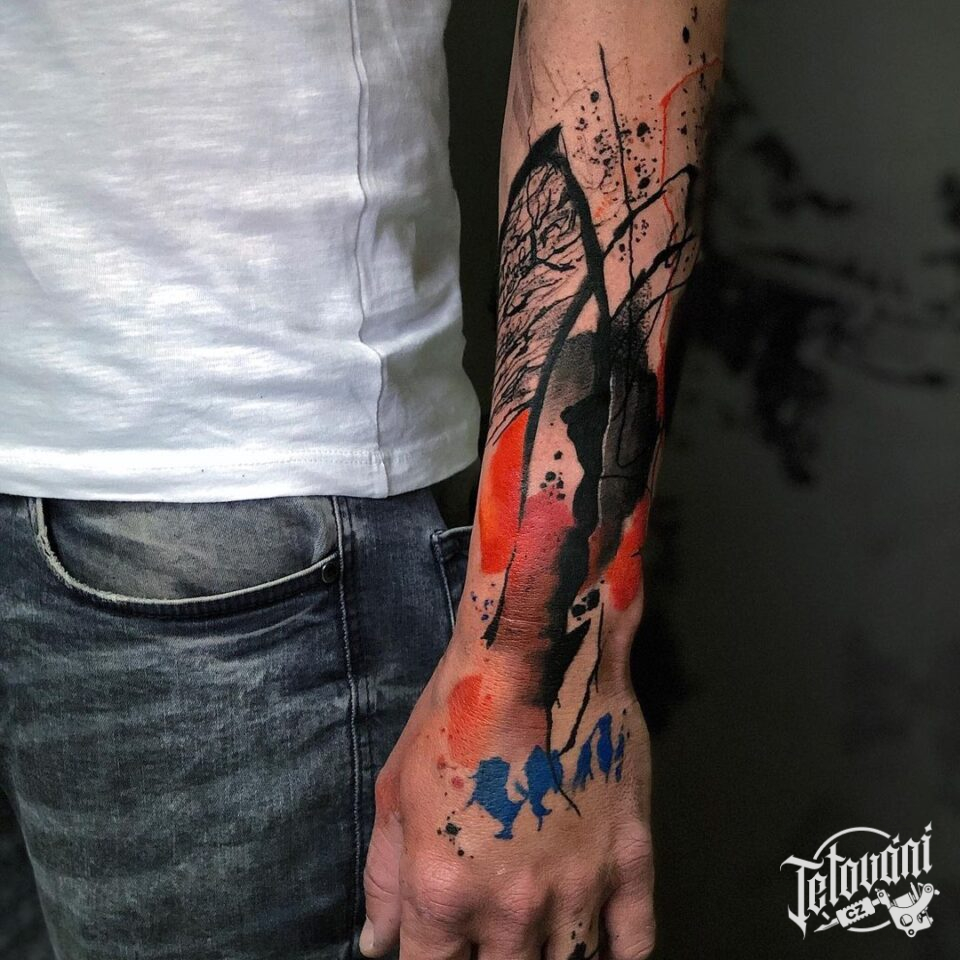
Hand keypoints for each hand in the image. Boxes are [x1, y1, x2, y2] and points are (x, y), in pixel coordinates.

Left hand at [360, 631, 654, 959]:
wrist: (535, 656)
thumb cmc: (456, 713)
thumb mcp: (398, 787)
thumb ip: (386, 877)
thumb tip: (378, 943)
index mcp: (443, 891)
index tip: (444, 946)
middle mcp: (511, 907)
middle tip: (491, 933)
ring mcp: (578, 887)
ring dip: (550, 959)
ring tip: (538, 936)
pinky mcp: (631, 861)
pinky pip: (634, 944)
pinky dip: (615, 955)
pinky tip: (596, 944)